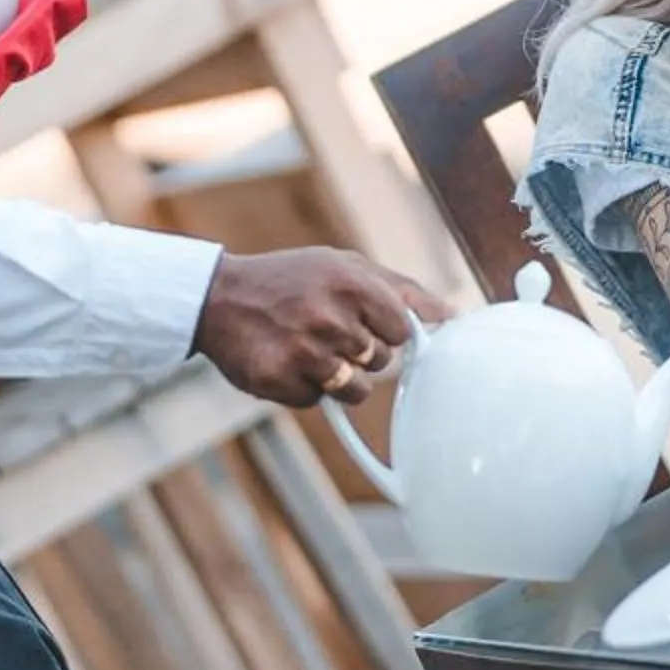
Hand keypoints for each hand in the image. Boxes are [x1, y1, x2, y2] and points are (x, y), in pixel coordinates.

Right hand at [192, 248, 449, 407]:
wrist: (218, 298)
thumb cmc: (292, 280)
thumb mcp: (344, 267)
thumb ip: (401, 291)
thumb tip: (452, 316)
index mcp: (352, 284)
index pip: (400, 330)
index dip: (382, 328)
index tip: (359, 318)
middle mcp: (329, 318)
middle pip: (380, 362)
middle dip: (359, 351)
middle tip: (325, 329)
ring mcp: (303, 353)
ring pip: (355, 390)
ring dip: (337, 375)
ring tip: (307, 347)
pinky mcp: (278, 382)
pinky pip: (316, 402)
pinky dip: (305, 387)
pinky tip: (284, 359)